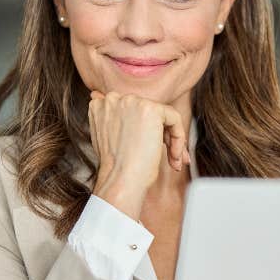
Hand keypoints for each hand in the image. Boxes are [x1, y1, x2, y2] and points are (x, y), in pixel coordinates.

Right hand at [88, 91, 187, 218]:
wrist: (120, 180)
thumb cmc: (116, 169)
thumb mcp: (109, 140)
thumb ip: (116, 123)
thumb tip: (131, 118)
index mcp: (101, 105)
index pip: (133, 112)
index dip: (145, 131)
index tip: (151, 149)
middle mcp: (114, 99)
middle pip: (149, 112)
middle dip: (162, 135)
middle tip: (171, 157)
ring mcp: (131, 102)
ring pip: (163, 116)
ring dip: (172, 140)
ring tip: (174, 161)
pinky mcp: (151, 109)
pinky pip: (174, 119)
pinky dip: (178, 139)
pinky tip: (174, 157)